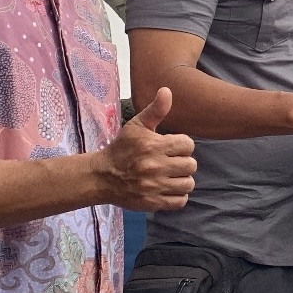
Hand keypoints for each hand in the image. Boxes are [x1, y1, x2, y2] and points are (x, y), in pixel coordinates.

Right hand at [97, 87, 196, 211]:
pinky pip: (180, 201)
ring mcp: (153, 187)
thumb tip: (167, 90)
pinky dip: (178, 196)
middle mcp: (154, 167)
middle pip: (191, 165)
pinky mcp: (152, 203)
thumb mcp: (136, 126)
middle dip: (183, 162)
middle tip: (171, 161)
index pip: (188, 145)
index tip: (171, 147)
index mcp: (153, 146)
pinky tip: (169, 188)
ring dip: (182, 179)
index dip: (182, 145)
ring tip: (171, 175)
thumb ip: (155, 109)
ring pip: (188, 184)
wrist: (101, 176)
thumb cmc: (122, 148)